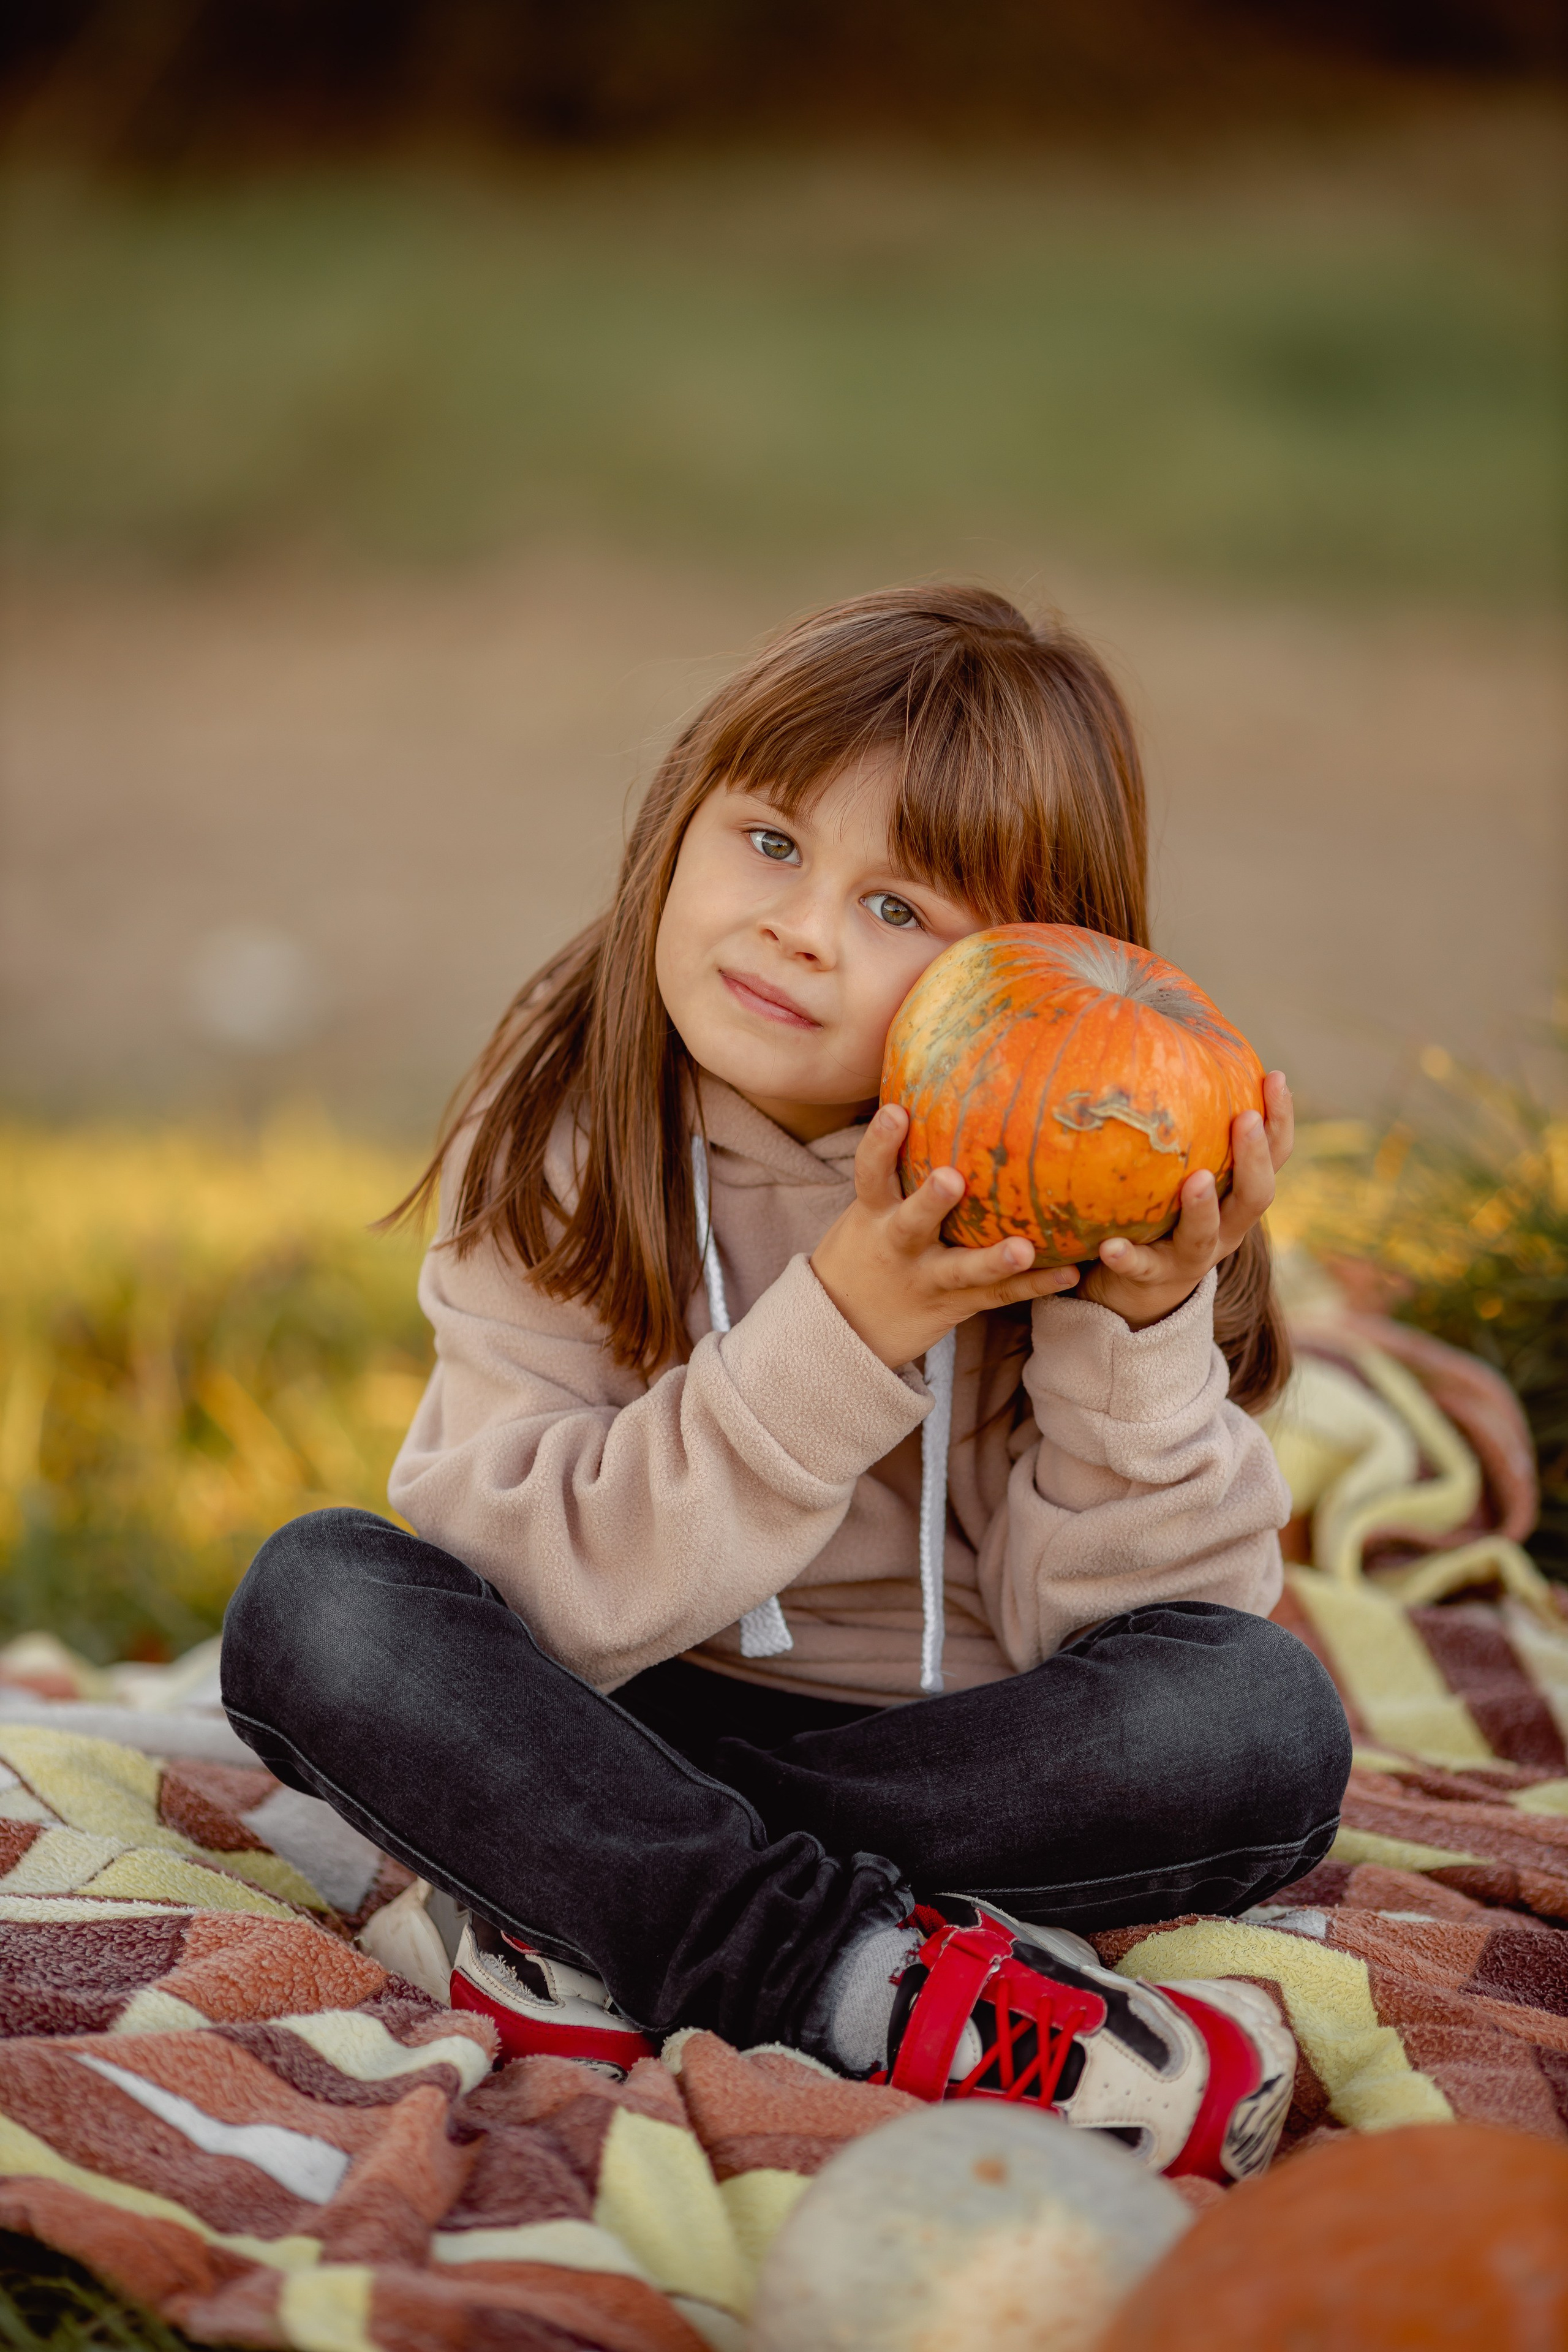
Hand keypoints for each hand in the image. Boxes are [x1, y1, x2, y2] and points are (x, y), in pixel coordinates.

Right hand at [811, 1103, 1079, 1368]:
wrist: (847, 1325)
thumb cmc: (867, 1248)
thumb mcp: (868, 1209)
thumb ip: (897, 1169)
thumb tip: (928, 1096)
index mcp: (874, 1214)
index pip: (869, 1173)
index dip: (880, 1142)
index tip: (894, 1111)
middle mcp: (898, 1245)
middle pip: (912, 1223)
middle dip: (931, 1201)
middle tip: (951, 1179)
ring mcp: (927, 1278)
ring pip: (961, 1270)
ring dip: (994, 1260)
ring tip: (1024, 1249)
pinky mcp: (955, 1305)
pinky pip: (999, 1296)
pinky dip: (1035, 1285)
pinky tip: (1070, 1272)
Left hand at [1079, 1070, 1294, 1328]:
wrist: (1141, 1287)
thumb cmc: (1163, 1207)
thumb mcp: (1182, 1166)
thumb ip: (1184, 1123)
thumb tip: (1164, 1031)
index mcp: (1239, 1194)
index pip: (1275, 1154)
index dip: (1281, 1118)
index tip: (1274, 1076)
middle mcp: (1228, 1226)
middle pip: (1256, 1195)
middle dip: (1254, 1157)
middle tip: (1245, 1118)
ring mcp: (1192, 1256)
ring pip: (1207, 1235)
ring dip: (1203, 1208)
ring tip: (1195, 1180)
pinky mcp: (1152, 1277)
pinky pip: (1141, 1267)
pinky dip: (1127, 1257)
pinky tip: (1108, 1245)